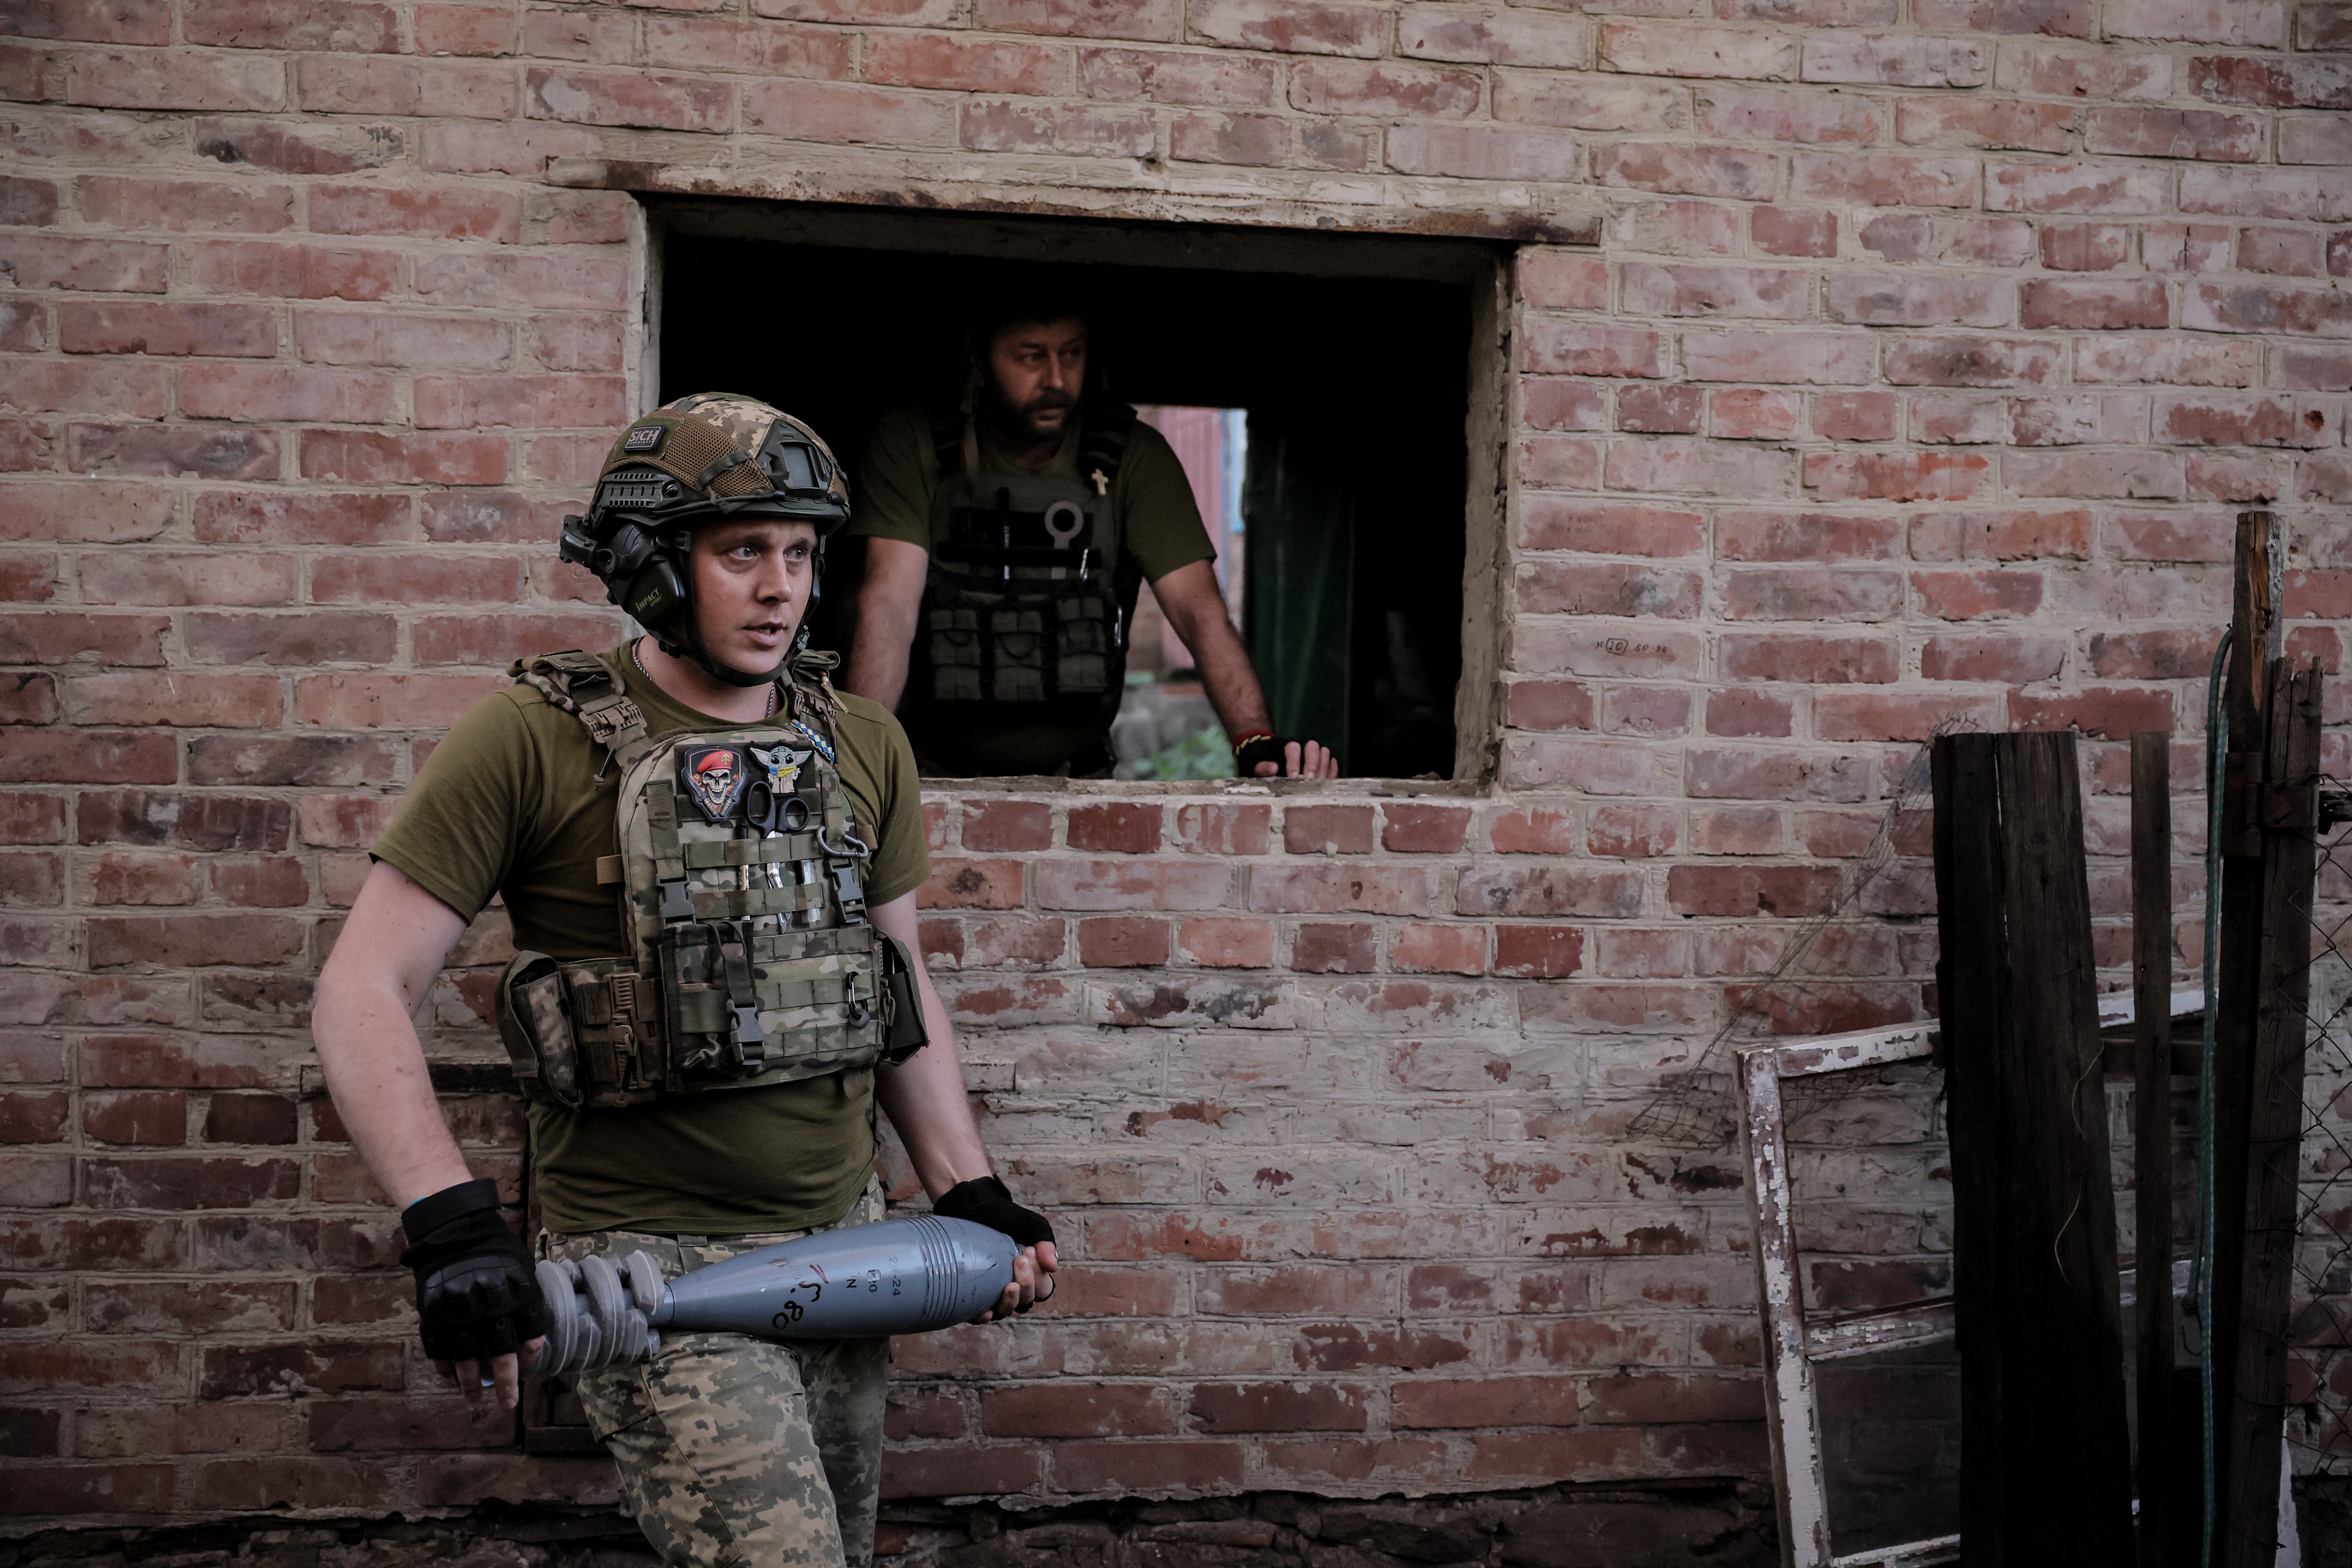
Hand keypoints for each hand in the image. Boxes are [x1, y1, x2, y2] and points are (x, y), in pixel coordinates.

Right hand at [400, 1178, 551, 1412]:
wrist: (454, 1227)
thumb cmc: (495, 1251)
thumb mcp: (520, 1267)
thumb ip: (526, 1301)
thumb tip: (531, 1342)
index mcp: (517, 1289)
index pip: (531, 1330)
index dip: (531, 1351)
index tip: (527, 1361)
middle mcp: (489, 1302)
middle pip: (500, 1352)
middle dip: (506, 1382)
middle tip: (507, 1405)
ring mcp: (459, 1308)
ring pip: (465, 1356)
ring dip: (470, 1382)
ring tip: (475, 1399)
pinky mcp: (433, 1310)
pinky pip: (438, 1346)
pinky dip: (443, 1365)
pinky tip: (450, 1377)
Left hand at [932, 1174, 1057, 1322]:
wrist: (974, 1207)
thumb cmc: (1005, 1218)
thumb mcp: (1031, 1225)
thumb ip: (1045, 1242)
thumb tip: (1053, 1267)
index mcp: (1031, 1274)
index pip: (1042, 1289)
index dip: (1040, 1277)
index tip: (1031, 1252)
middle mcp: (1013, 1287)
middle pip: (1026, 1301)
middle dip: (1027, 1282)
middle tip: (1019, 1258)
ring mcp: (992, 1293)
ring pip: (1005, 1311)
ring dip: (1010, 1302)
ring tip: (1009, 1285)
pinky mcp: (972, 1295)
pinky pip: (979, 1316)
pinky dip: (984, 1316)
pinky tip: (985, 1310)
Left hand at [1237, 735, 1338, 778]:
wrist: (1264, 758)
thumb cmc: (1258, 761)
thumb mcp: (1252, 764)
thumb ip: (1260, 767)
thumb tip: (1274, 768)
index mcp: (1284, 745)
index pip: (1293, 747)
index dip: (1295, 761)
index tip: (1293, 776)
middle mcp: (1300, 745)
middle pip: (1313, 746)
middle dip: (1313, 763)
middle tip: (1310, 780)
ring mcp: (1312, 752)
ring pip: (1324, 752)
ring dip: (1324, 768)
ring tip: (1319, 784)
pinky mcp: (1320, 762)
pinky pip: (1331, 763)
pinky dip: (1332, 771)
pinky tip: (1328, 781)